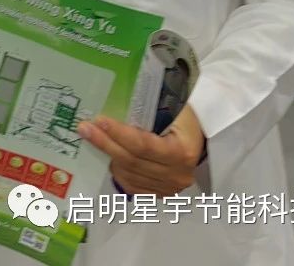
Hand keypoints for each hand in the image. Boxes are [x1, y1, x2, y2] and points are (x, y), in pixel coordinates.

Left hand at [77, 104, 205, 195]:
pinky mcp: (162, 193)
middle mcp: (176, 175)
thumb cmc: (190, 116)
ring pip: (129, 174)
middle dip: (105, 143)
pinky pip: (132, 185)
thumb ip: (153, 109)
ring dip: (109, 156)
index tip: (99, 120)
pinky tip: (108, 156)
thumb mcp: (179, 107)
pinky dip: (118, 170)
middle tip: (84, 127)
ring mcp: (169, 188)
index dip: (119, 134)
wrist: (209, 135)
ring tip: (93, 138)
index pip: (143, 145)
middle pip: (132, 160)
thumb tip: (118, 100)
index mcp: (182, 152)